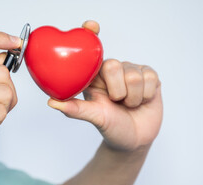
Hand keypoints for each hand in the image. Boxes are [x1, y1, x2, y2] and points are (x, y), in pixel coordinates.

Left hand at [48, 21, 162, 151]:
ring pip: (135, 74)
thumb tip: (51, 102)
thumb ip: (76, 109)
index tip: (91, 26)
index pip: (92, 50)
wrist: (135, 140)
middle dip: (117, 91)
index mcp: (94, 76)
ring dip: (133, 98)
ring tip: (129, 105)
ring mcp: (132, 72)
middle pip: (115, 65)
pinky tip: (142, 101)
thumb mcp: (94, 118)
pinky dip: (146, 95)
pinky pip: (150, 77)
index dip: (91, 34)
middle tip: (116, 102)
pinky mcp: (150, 77)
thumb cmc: (111, 127)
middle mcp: (112, 71)